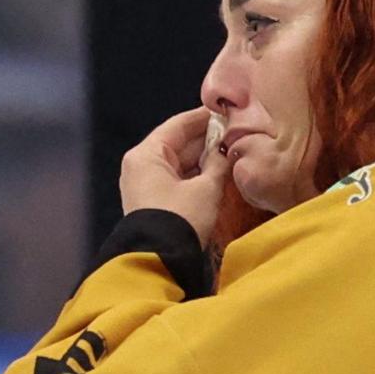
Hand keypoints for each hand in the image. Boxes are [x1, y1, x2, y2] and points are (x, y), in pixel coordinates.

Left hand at [119, 107, 226, 236]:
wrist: (160, 262)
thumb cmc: (181, 219)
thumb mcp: (206, 188)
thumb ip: (218, 164)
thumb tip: (226, 151)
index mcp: (147, 154)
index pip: (178, 125)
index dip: (203, 117)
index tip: (225, 110)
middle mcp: (141, 165)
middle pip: (177, 143)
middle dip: (206, 140)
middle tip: (234, 133)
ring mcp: (144, 184)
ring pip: (178, 162)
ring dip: (203, 159)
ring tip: (230, 152)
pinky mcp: (152, 202)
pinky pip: (176, 179)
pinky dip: (195, 175)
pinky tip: (216, 172)